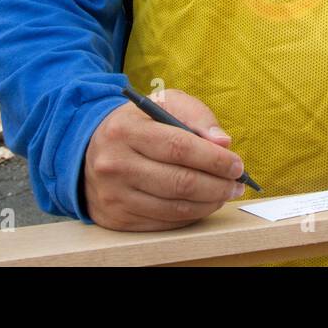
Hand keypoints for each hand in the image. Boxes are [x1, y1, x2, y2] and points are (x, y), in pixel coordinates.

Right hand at [82, 88, 246, 230]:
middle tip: (237, 184)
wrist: (90, 148)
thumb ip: (197, 117)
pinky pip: (162, 222)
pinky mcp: (115, 218)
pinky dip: (189, 216)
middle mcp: (115, 164)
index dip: (214, 160)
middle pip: (179, 182)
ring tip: (224, 194)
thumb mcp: (165, 104)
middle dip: (217, 186)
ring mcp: (113, 194)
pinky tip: (202, 204)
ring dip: (208, 204)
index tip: (237, 165)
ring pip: (174, 208)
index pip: (179, 148)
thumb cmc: (139, 123)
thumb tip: (224, 143)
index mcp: (127, 130)